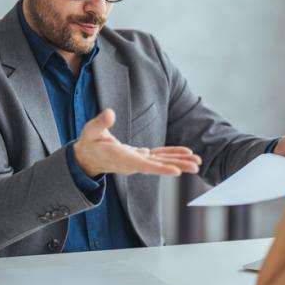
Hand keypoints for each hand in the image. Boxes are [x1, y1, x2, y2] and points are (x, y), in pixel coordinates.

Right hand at [73, 109, 201, 176]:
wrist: (87, 157)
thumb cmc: (89, 143)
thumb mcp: (90, 131)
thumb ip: (100, 123)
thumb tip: (109, 113)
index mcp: (122, 158)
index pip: (144, 165)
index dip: (161, 168)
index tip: (176, 171)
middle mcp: (133, 163)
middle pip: (158, 166)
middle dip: (178, 166)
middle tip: (196, 166)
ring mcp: (138, 161)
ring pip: (162, 162)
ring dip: (180, 161)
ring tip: (197, 162)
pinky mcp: (141, 156)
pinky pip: (159, 156)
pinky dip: (172, 154)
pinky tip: (186, 154)